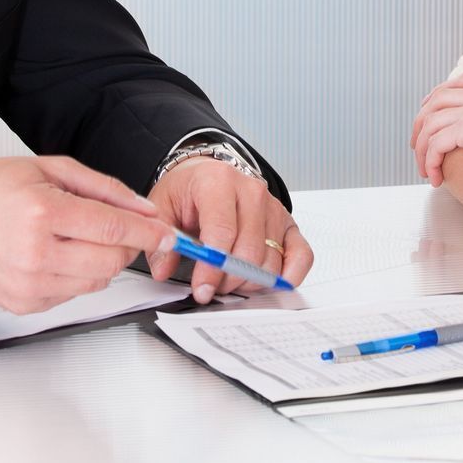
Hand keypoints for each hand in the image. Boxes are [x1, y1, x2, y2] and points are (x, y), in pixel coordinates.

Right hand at [0, 155, 176, 314]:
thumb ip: (104, 189)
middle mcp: (35, 253)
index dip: (149, 232)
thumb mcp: (49, 168)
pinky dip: (76, 276)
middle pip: (112, 262)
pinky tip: (54, 255)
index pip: (114, 229)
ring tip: (75, 237)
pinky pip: (73, 294)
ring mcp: (28, 284)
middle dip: (126, 245)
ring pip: (97, 282)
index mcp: (42, 213)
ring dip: (100, 261)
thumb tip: (144, 209)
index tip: (168, 232)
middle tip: (116, 228)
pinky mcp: (24, 304)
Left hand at [147, 159, 313, 303]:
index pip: (222, 232)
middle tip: (211, 287)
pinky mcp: (288, 223)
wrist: (209, 173)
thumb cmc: (188, 190)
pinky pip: (301, 255)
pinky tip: (271, 283)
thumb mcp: (162, 206)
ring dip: (249, 281)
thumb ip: (161, 239)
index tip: (201, 289)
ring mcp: (273, 208)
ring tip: (229, 280)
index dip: (212, 268)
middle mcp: (251, 192)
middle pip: (249, 251)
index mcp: (219, 182)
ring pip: (271, 260)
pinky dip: (290, 275)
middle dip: (228, 279)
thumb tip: (163, 270)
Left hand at [410, 73, 462, 184]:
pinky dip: (430, 162)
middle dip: (421, 123)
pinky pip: (435, 144)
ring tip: (425, 170)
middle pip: (436, 100)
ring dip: (421, 149)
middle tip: (416, 145)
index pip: (458, 82)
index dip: (437, 96)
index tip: (429, 110)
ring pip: (430, 123)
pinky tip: (436, 178)